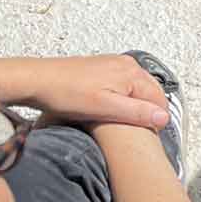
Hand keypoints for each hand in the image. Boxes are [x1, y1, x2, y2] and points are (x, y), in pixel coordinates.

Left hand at [18, 55, 169, 129]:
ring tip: (124, 123)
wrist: (36, 80)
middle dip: (149, 112)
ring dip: (136, 106)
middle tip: (136, 133)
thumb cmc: (67, 95)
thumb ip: (137, 112)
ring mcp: (114, 64)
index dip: (156, 120)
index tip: (146, 137)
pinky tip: (112, 110)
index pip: (159, 100)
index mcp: (131, 73)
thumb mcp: (105, 108)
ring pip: (137, 89)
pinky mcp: (102, 67)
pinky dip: (124, 98)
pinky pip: (124, 85)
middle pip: (151, 93)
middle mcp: (127, 64)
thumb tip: (164, 118)